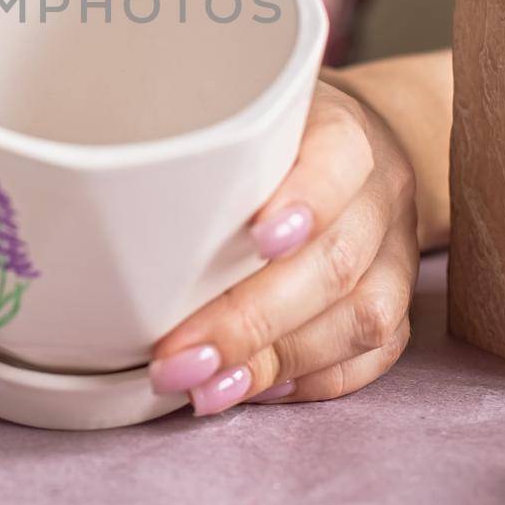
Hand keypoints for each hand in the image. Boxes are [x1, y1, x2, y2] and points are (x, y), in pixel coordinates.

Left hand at [147, 80, 419, 413]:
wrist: (356, 149)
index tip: (256, 239)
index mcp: (342, 131)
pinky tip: (253, 388)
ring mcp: (395, 251)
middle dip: (250, 319)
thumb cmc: (270, 138)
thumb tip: (106, 209)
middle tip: (178, 357)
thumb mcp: (237, 116)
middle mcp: (379, 191)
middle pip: (334, 260)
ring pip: (361, 316)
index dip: (304, 201)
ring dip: (275, 361)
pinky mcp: (398, 300)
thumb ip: (197, 151)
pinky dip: (309, 380)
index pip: (338, 158)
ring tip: (205, 388)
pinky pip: (371, 356)